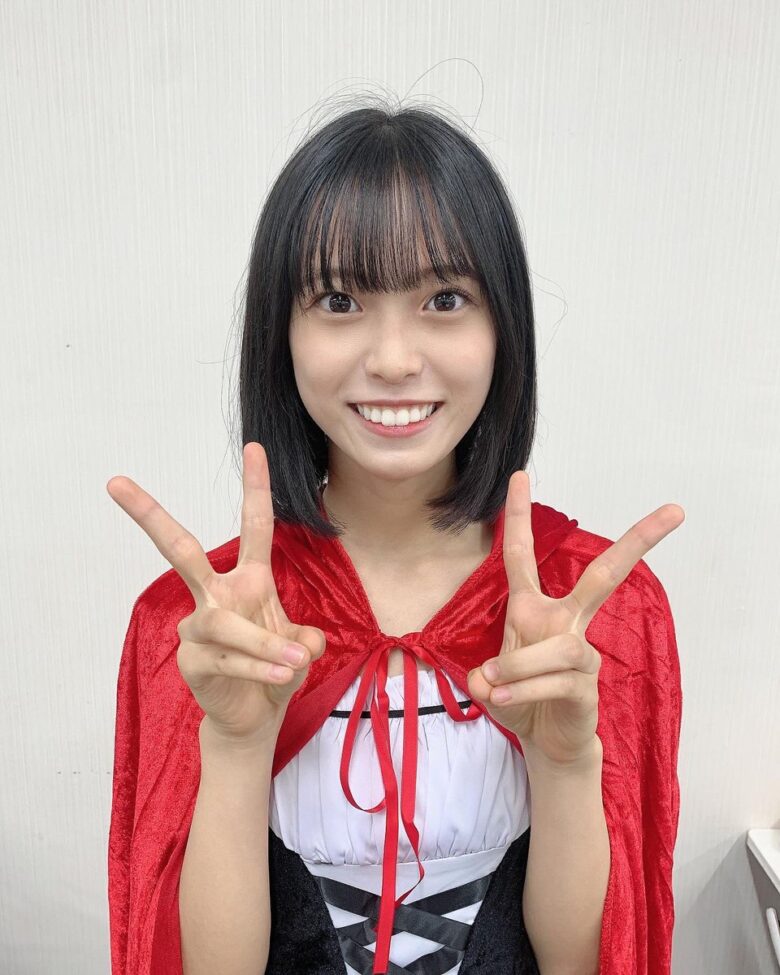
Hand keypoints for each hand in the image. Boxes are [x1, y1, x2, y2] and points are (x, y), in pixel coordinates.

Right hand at [106, 442, 325, 744]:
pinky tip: (281, 678)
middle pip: (180, 549)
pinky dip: (260, 669)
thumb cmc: (275, 668)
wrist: (255, 714)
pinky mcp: (192, 658)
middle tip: (116, 483)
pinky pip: (228, 658)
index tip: (254, 446)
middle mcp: (217, 594)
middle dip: (149, 515)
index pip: (255, 526)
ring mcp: (199, 626)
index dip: (256, 486)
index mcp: (248, 579)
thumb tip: (306, 643)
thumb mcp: (301, 647)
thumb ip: (306, 639)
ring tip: (294, 662)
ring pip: (226, 624)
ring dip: (265, 644)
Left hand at [468, 471, 684, 766]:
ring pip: (560, 646)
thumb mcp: (489, 684)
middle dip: (637, 541)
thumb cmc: (521, 700)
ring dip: (520, 667)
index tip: (519, 476)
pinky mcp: (587, 684)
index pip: (522, 555)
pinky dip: (524, 690)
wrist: (546, 741)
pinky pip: (556, 680)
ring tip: (497, 687)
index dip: (518, 516)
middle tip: (675, 511)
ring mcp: (580, 652)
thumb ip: (483, 676)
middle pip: (604, 575)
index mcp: (534, 609)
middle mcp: (563, 621)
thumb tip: (490, 677)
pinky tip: (504, 700)